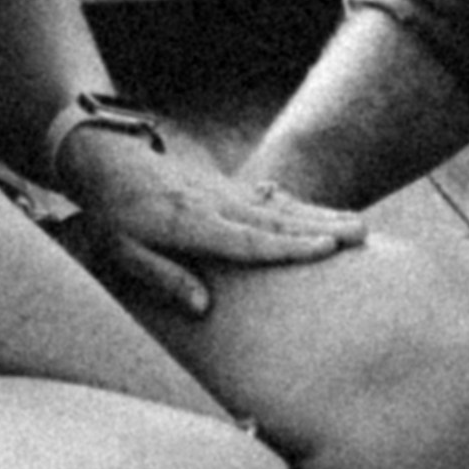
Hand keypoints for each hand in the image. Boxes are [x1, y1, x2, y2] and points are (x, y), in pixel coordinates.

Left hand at [41, 113, 362, 320]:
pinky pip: (268, 198)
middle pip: (277, 220)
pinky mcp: (224, 188)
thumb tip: (204, 308)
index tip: (326, 249)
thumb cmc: (111, 215)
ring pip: (280, 206)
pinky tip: (316, 212)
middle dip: (323, 228)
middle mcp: (216, 205)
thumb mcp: (122, 253)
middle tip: (363, 233)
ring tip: (357, 224)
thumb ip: (164, 278)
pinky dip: (296, 205)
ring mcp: (223, 193)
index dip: (289, 247)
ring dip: (320, 215)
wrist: (106, 160)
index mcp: (192, 224)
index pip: (249, 240)